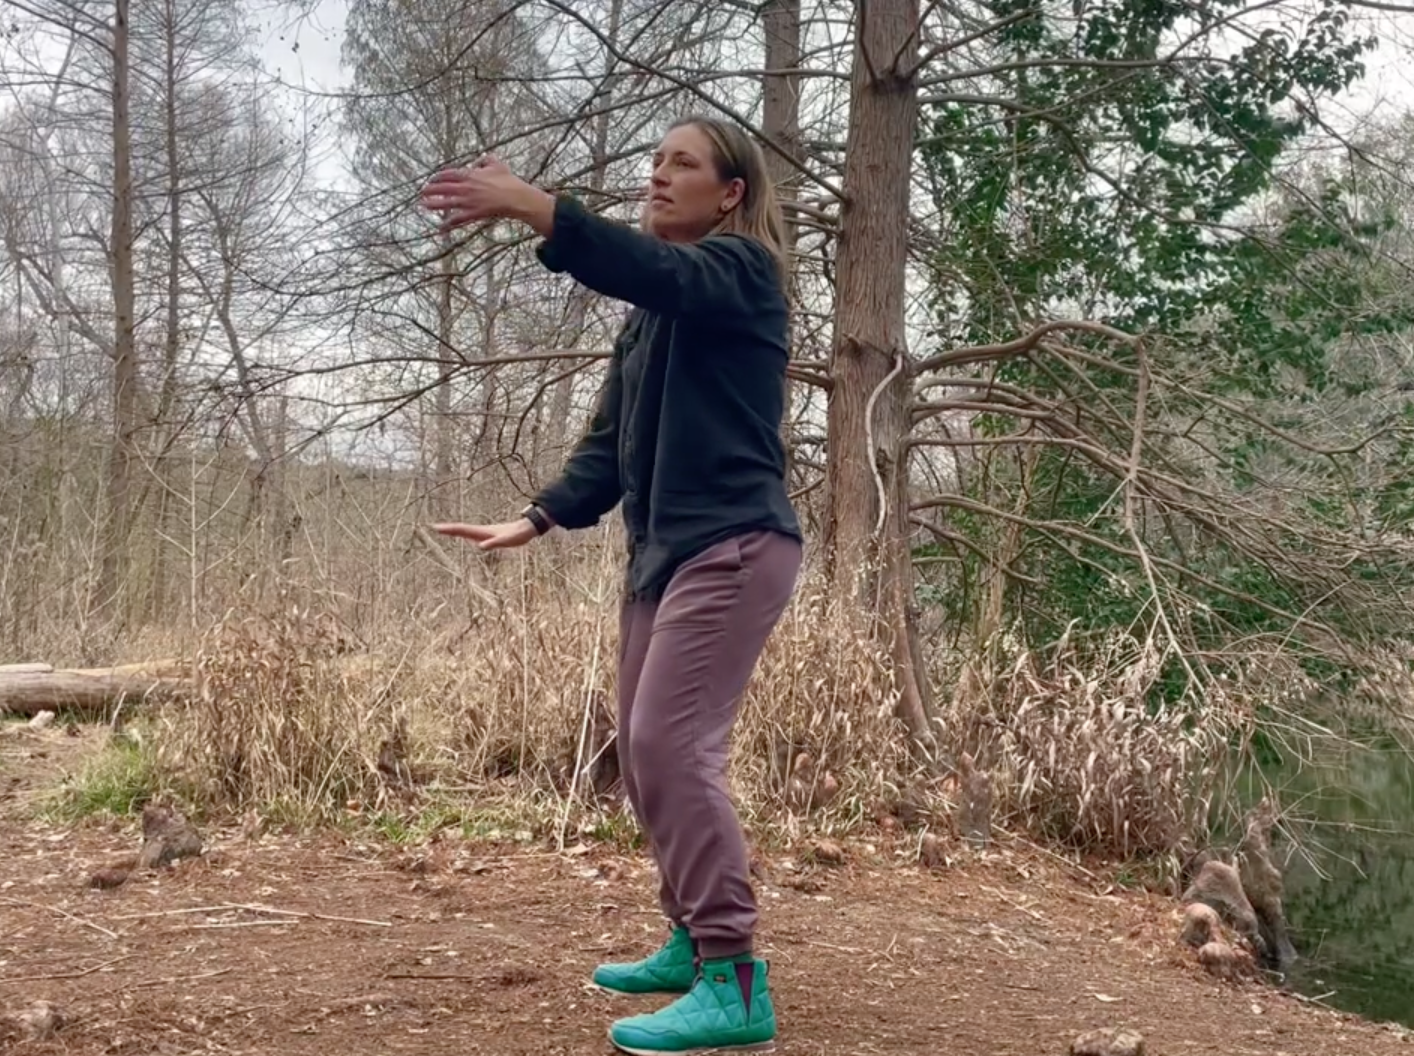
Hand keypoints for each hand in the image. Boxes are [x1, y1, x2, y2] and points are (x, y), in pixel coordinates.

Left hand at [419, 157, 548, 234]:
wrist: (516, 198)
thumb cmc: (508, 181)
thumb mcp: (497, 164)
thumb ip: (485, 159)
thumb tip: (477, 160)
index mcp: (470, 174)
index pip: (448, 174)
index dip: (437, 176)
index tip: (432, 179)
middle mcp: (466, 188)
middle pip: (443, 188)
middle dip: (430, 190)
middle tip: (422, 192)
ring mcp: (469, 201)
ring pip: (446, 203)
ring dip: (433, 204)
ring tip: (423, 206)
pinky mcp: (474, 214)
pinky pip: (458, 219)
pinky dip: (448, 224)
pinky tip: (441, 228)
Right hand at [433, 518, 539, 550]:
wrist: (526, 529)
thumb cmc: (517, 535)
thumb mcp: (506, 540)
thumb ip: (494, 543)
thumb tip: (481, 547)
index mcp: (482, 532)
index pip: (462, 529)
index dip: (449, 529)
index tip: (436, 527)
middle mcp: (481, 531)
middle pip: (461, 529)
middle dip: (447, 529)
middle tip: (434, 527)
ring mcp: (484, 533)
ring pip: (466, 531)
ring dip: (454, 530)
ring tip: (444, 530)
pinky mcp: (489, 536)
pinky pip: (473, 535)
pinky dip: (465, 535)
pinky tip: (465, 538)